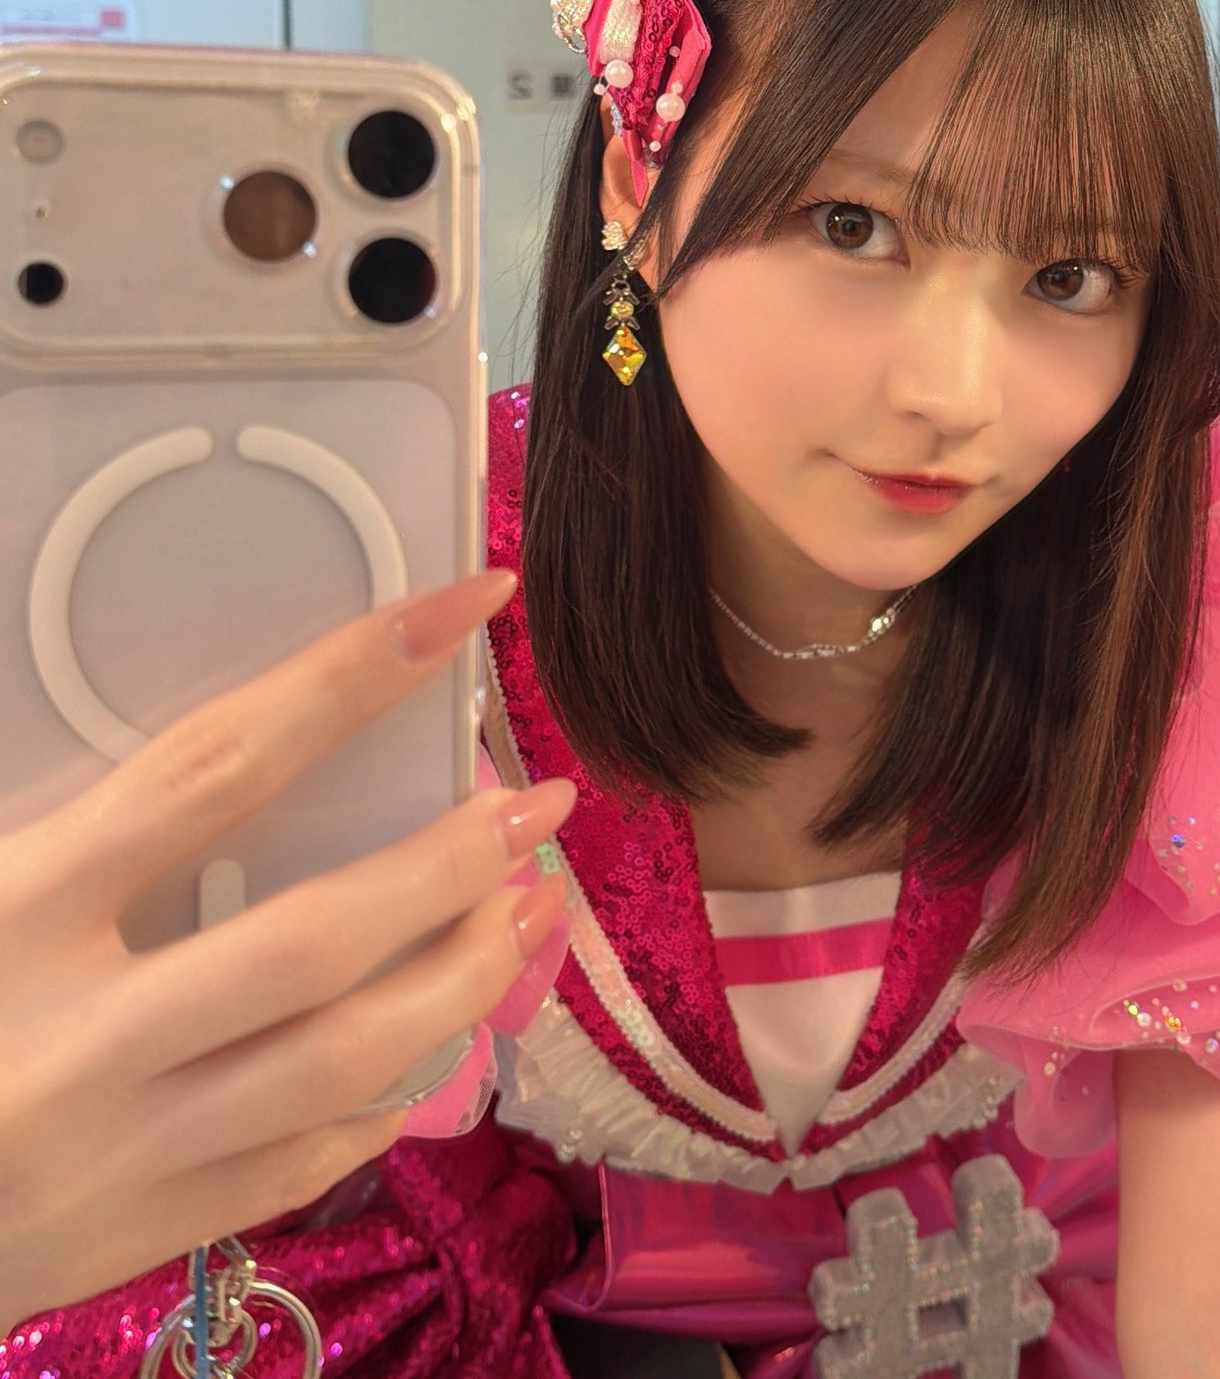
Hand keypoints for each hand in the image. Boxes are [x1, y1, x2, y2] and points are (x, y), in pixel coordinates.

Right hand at [0, 569, 573, 1329]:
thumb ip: (81, 816)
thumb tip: (239, 740)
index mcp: (17, 908)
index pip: (215, 767)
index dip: (348, 679)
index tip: (461, 610)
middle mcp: (80, 1037)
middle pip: (312, 940)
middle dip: (450, 865)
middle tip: (539, 809)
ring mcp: (117, 1150)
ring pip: (339, 1063)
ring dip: (459, 979)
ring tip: (524, 912)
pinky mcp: (132, 1236)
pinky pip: (296, 1164)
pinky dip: (380, 1099)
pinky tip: (431, 1047)